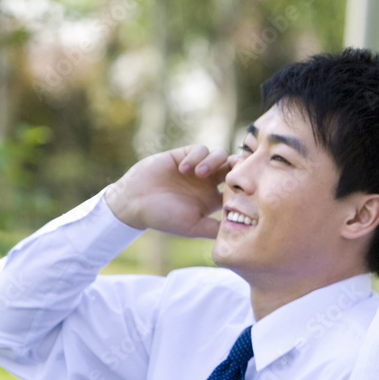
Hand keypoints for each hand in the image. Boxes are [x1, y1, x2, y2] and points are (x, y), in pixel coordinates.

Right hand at [104, 145, 235, 237]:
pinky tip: (183, 169)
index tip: (243, 187)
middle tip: (234, 170)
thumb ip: (214, 228)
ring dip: (213, 161)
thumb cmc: (163, 218)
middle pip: (233, 167)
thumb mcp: (193, 227)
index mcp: (212, 200)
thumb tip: (240, 231)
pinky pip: (200, 149)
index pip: (237, 189)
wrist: (134, 202)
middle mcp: (208, 182)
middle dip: (236, 166)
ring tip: (199, 173)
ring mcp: (196, 167)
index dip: (243, 186)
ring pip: (220, 155)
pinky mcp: (184, 155)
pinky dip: (196, 156)